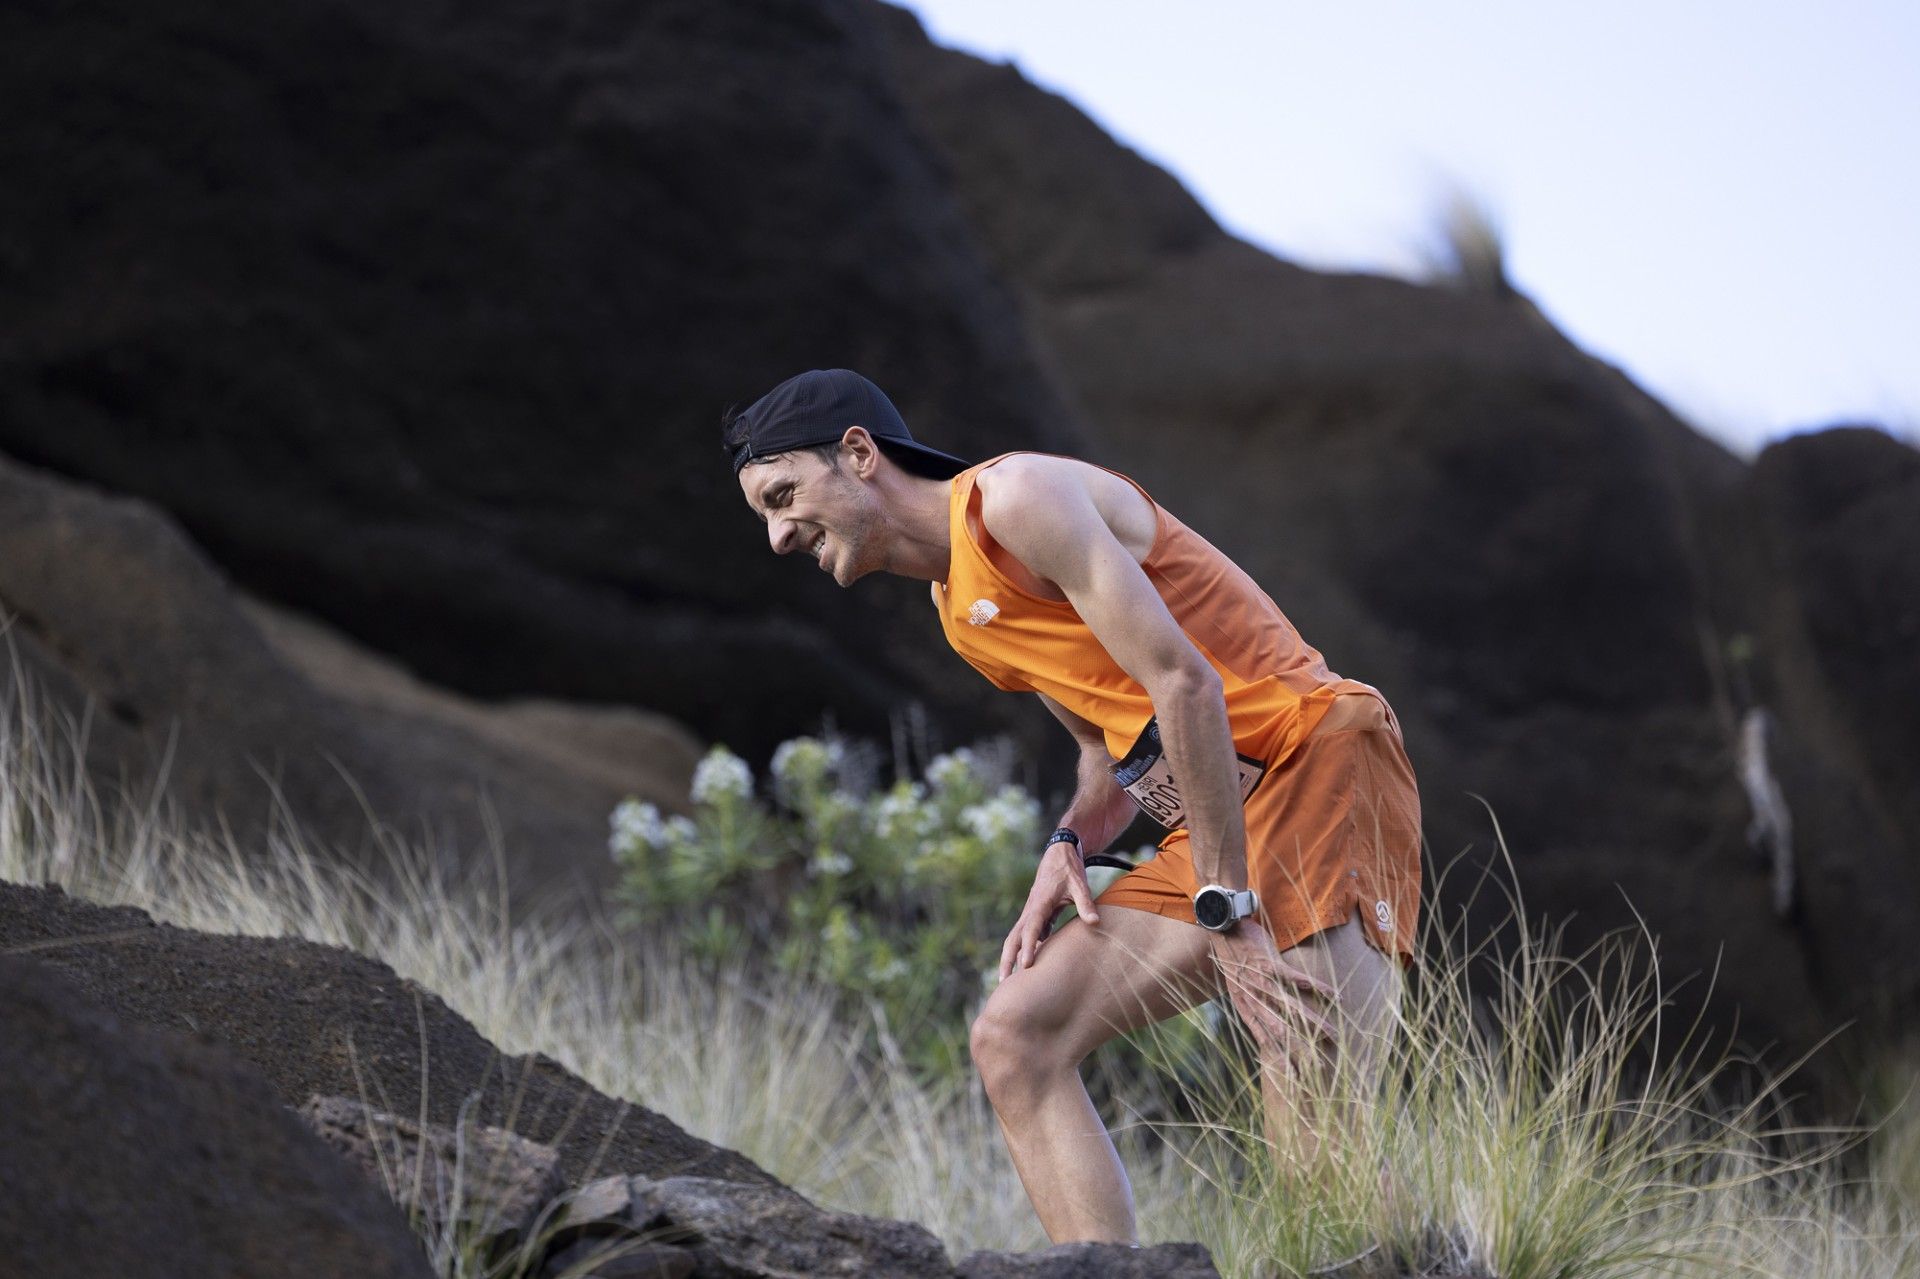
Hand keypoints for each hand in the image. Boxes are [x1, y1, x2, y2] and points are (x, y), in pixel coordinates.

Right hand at [998, 842, 1101, 979]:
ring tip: (1007, 979)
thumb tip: (1095, 923)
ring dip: (1011, 956)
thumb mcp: (1079, 885)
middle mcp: (1030, 910)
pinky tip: (1026, 964)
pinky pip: (1026, 935)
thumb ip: (1086, 904)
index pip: (1031, 929)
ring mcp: (1030, 912)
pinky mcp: (1035, 914)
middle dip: (1007, 959)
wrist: (1059, 854)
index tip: (1025, 966)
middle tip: (1003, 981)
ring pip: (1016, 937)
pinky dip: (1022, 949)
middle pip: (1013, 938)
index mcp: (1040, 903)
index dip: (1028, 947)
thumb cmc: (1069, 869)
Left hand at [1209, 921, 1337, 1067]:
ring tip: (1332, 1035)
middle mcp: (1252, 998)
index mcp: (1244, 1007)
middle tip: (1319, 1067)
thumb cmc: (1234, 956)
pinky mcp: (1269, 963)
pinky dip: (1314, 986)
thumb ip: (1254, 1004)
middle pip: (1279, 1030)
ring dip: (1312, 1023)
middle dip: (1299, 1050)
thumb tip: (1270, 1022)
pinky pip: (1294, 978)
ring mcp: (1260, 981)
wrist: (1221, 926)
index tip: (1295, 1079)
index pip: (1263, 1040)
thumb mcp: (1238, 985)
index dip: (1279, 1060)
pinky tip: (1332, 995)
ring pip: (1289, 1008)